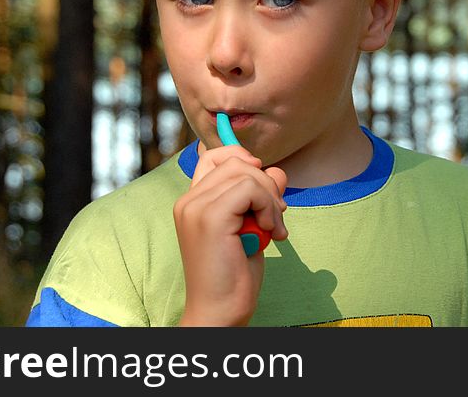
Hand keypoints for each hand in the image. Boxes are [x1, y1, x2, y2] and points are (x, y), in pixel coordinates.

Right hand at [174, 144, 287, 325]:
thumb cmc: (234, 275)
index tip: (264, 188)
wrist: (219, 311)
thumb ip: (259, 197)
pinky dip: (268, 206)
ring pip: (246, 172)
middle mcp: (189, 200)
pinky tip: (272, 233)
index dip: (243, 159)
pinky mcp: (210, 217)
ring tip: (275, 228)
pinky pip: (250, 188)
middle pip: (236, 161)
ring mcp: (196, 207)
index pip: (215, 156)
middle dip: (266, 184)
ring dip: (271, 198)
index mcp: (192, 202)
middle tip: (278, 216)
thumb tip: (276, 171)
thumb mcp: (251, 226)